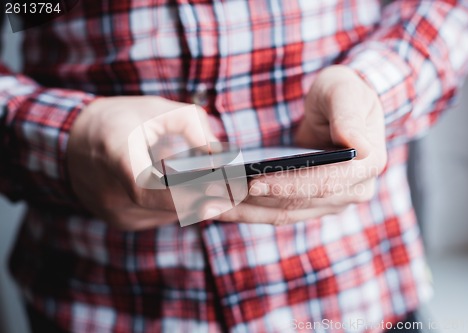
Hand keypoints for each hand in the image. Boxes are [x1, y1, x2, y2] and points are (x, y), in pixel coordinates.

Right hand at [67, 96, 218, 230]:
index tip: (221, 196)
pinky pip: (162, 216)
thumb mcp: (155, 109)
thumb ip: (193, 125)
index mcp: (113, 154)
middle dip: (211, 199)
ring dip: (201, 202)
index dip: (184, 196)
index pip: (146, 188)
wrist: (70, 143)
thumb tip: (223, 154)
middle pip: (169, 206)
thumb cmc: (117, 119)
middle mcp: (109, 193)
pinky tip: (203, 192)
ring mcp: (114, 213)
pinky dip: (185, 205)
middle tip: (247, 192)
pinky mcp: (122, 222)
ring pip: (170, 214)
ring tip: (230, 188)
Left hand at [201, 65, 386, 224]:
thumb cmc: (342, 92)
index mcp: (367, 165)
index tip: (253, 182)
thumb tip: (360, 146)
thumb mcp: (344, 91)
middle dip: (255, 200)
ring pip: (284, 214)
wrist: (339, 108)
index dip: (288, 185)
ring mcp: (332, 201)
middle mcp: (353, 191)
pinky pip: (278, 212)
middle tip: (215, 193)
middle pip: (298, 203)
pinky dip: (248, 211)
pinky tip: (219, 206)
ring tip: (207, 204)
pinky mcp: (311, 204)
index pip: (324, 183)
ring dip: (245, 211)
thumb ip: (349, 115)